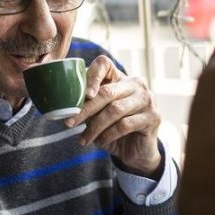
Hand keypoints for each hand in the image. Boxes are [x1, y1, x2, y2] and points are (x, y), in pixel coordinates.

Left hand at [64, 55, 161, 176]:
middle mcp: (136, 84)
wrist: (137, 151)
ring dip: (95, 127)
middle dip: (85, 109)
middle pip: (106, 92)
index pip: (104, 63)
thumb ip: (86, 104)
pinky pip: (125, 125)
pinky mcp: (153, 117)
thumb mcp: (97, 114)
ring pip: (115, 110)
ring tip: (83, 139)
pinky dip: (108, 135)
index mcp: (120, 77)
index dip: (91, 76)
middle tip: (68, 123)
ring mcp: (147, 99)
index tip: (83, 95)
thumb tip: (60, 102)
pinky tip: (100, 143)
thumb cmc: (113, 128)